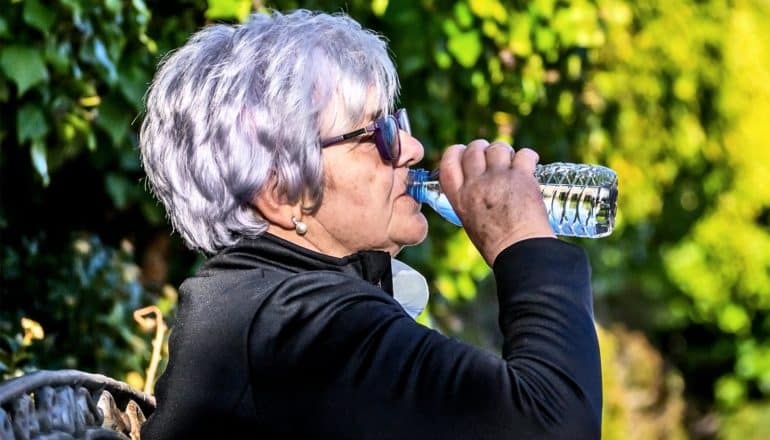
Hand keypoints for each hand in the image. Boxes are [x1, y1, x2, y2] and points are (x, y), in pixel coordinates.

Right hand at [439, 139, 555, 265]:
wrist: (520, 252)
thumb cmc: (497, 245)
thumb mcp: (470, 221)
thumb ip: (470, 199)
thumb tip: (479, 185)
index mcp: (460, 198)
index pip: (449, 162)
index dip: (456, 152)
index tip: (464, 152)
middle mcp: (476, 185)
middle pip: (474, 150)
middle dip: (482, 148)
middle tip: (492, 156)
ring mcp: (499, 178)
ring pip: (498, 148)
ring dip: (505, 151)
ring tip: (511, 161)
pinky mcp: (522, 177)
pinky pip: (524, 154)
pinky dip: (528, 156)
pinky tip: (531, 162)